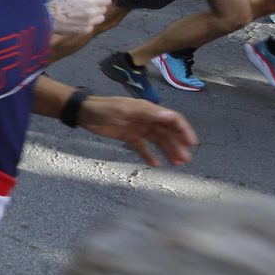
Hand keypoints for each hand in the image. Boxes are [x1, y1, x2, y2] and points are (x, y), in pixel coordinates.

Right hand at [47, 0, 109, 36]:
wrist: (49, 19)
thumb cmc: (60, 3)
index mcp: (90, 2)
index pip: (107, 0)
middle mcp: (92, 13)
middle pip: (104, 9)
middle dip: (97, 6)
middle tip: (84, 6)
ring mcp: (89, 23)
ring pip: (100, 18)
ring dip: (95, 16)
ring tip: (82, 14)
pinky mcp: (85, 30)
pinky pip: (93, 25)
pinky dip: (88, 23)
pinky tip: (78, 20)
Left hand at [79, 96, 197, 167]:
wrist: (83, 113)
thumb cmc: (103, 109)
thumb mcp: (124, 111)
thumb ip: (145, 113)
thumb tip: (168, 115)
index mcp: (148, 110)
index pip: (172, 119)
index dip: (183, 130)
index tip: (191, 143)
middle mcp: (146, 119)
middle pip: (167, 132)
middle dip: (177, 145)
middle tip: (185, 159)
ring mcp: (138, 128)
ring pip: (157, 141)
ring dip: (167, 151)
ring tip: (176, 164)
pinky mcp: (128, 136)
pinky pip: (142, 147)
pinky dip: (149, 155)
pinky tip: (155, 164)